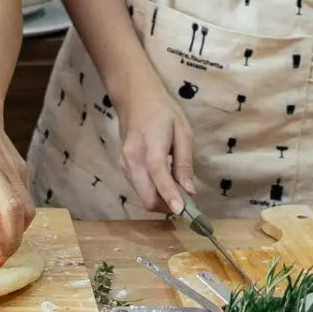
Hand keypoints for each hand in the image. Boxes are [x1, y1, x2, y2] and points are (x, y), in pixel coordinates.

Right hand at [114, 83, 194, 212]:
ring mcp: (124, 165)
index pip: (158, 174)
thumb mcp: (183, 132)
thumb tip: (190, 191)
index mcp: (151, 145)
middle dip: (167, 205)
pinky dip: (152, 193)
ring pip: (142, 196)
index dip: (169, 195)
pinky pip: (138, 189)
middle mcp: (132, 159)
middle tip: (186, 203)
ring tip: (177, 190)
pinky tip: (164, 184)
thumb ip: (185, 162)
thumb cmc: (163, 113)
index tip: (181, 211)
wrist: (134, 100)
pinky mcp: (122, 168)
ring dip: (160, 201)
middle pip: (147, 196)